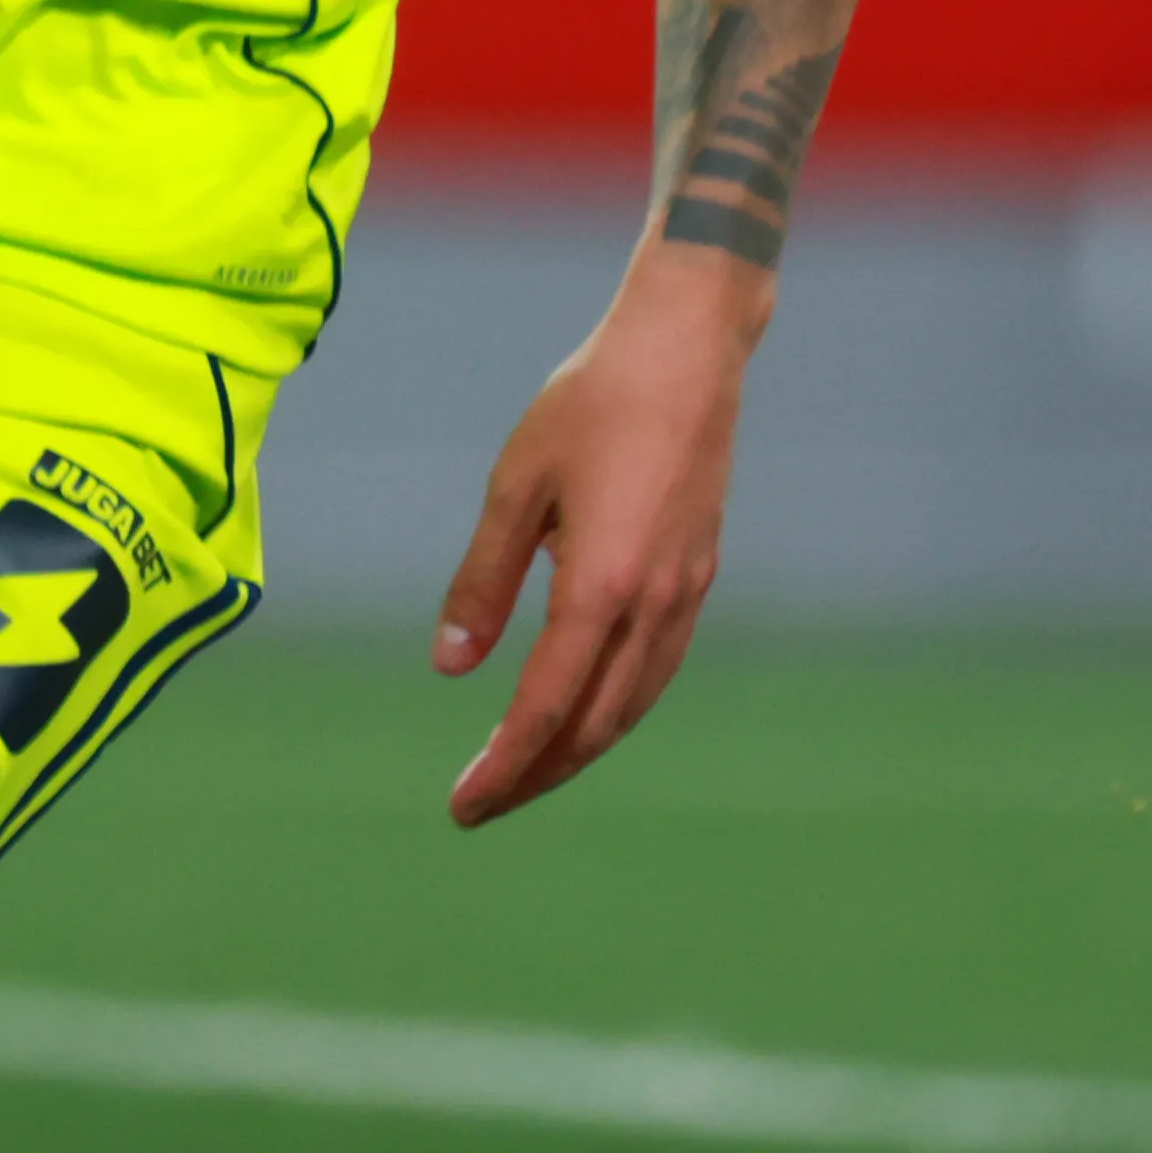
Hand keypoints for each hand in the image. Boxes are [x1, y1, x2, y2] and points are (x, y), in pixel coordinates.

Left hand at [428, 252, 762, 826]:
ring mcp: (686, 592)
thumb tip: (451, 667)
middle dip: (537, 773)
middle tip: (482, 802)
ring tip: (526, 767)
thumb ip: (483, 581)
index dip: (504, 764)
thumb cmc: (591, 403)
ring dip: (578, 748)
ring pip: (632, 705)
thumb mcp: (518, 485)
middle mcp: (654, 603)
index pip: (546, 707)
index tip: (463, 804)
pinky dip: (615, 706)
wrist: (687, 348)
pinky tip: (584, 705)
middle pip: (595, 725)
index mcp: (603, 585)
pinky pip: (656, 669)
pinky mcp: (700, 574)